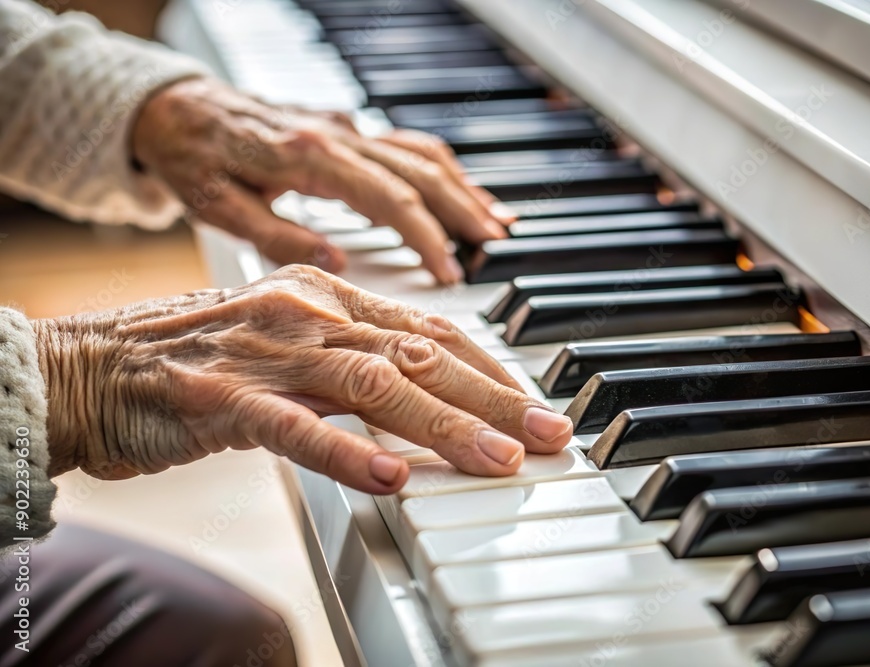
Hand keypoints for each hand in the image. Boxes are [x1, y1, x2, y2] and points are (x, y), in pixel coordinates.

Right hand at [31, 266, 572, 492]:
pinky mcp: (221, 396)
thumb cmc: (199, 358)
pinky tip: (390, 475)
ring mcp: (266, 353)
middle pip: (419, 357)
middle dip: (495, 399)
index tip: (537, 407)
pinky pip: (292, 426)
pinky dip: (344, 450)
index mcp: (328, 296)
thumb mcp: (292, 344)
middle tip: (549, 437)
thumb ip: (356, 361)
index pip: (430, 332)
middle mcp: (308, 313)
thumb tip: (428, 391)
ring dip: (444, 426)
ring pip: (372, 386)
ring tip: (497, 460)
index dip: (491, 370)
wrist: (93, 365)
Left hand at [132, 78, 514, 283]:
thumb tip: (339, 265)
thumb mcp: (219, 208)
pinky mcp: (345, 130)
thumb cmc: (193, 159)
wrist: (175, 108)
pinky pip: (406, 147)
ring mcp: (344, 128)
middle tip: (494, 247)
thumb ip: (278, 237)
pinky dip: (441, 171)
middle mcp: (336, 135)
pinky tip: (460, 191)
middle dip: (462, 211)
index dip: (425, 237)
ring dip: (462, 188)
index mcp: (309, 156)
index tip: (449, 271)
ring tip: (495, 222)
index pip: (389, 198)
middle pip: (420, 171)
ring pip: (421, 154)